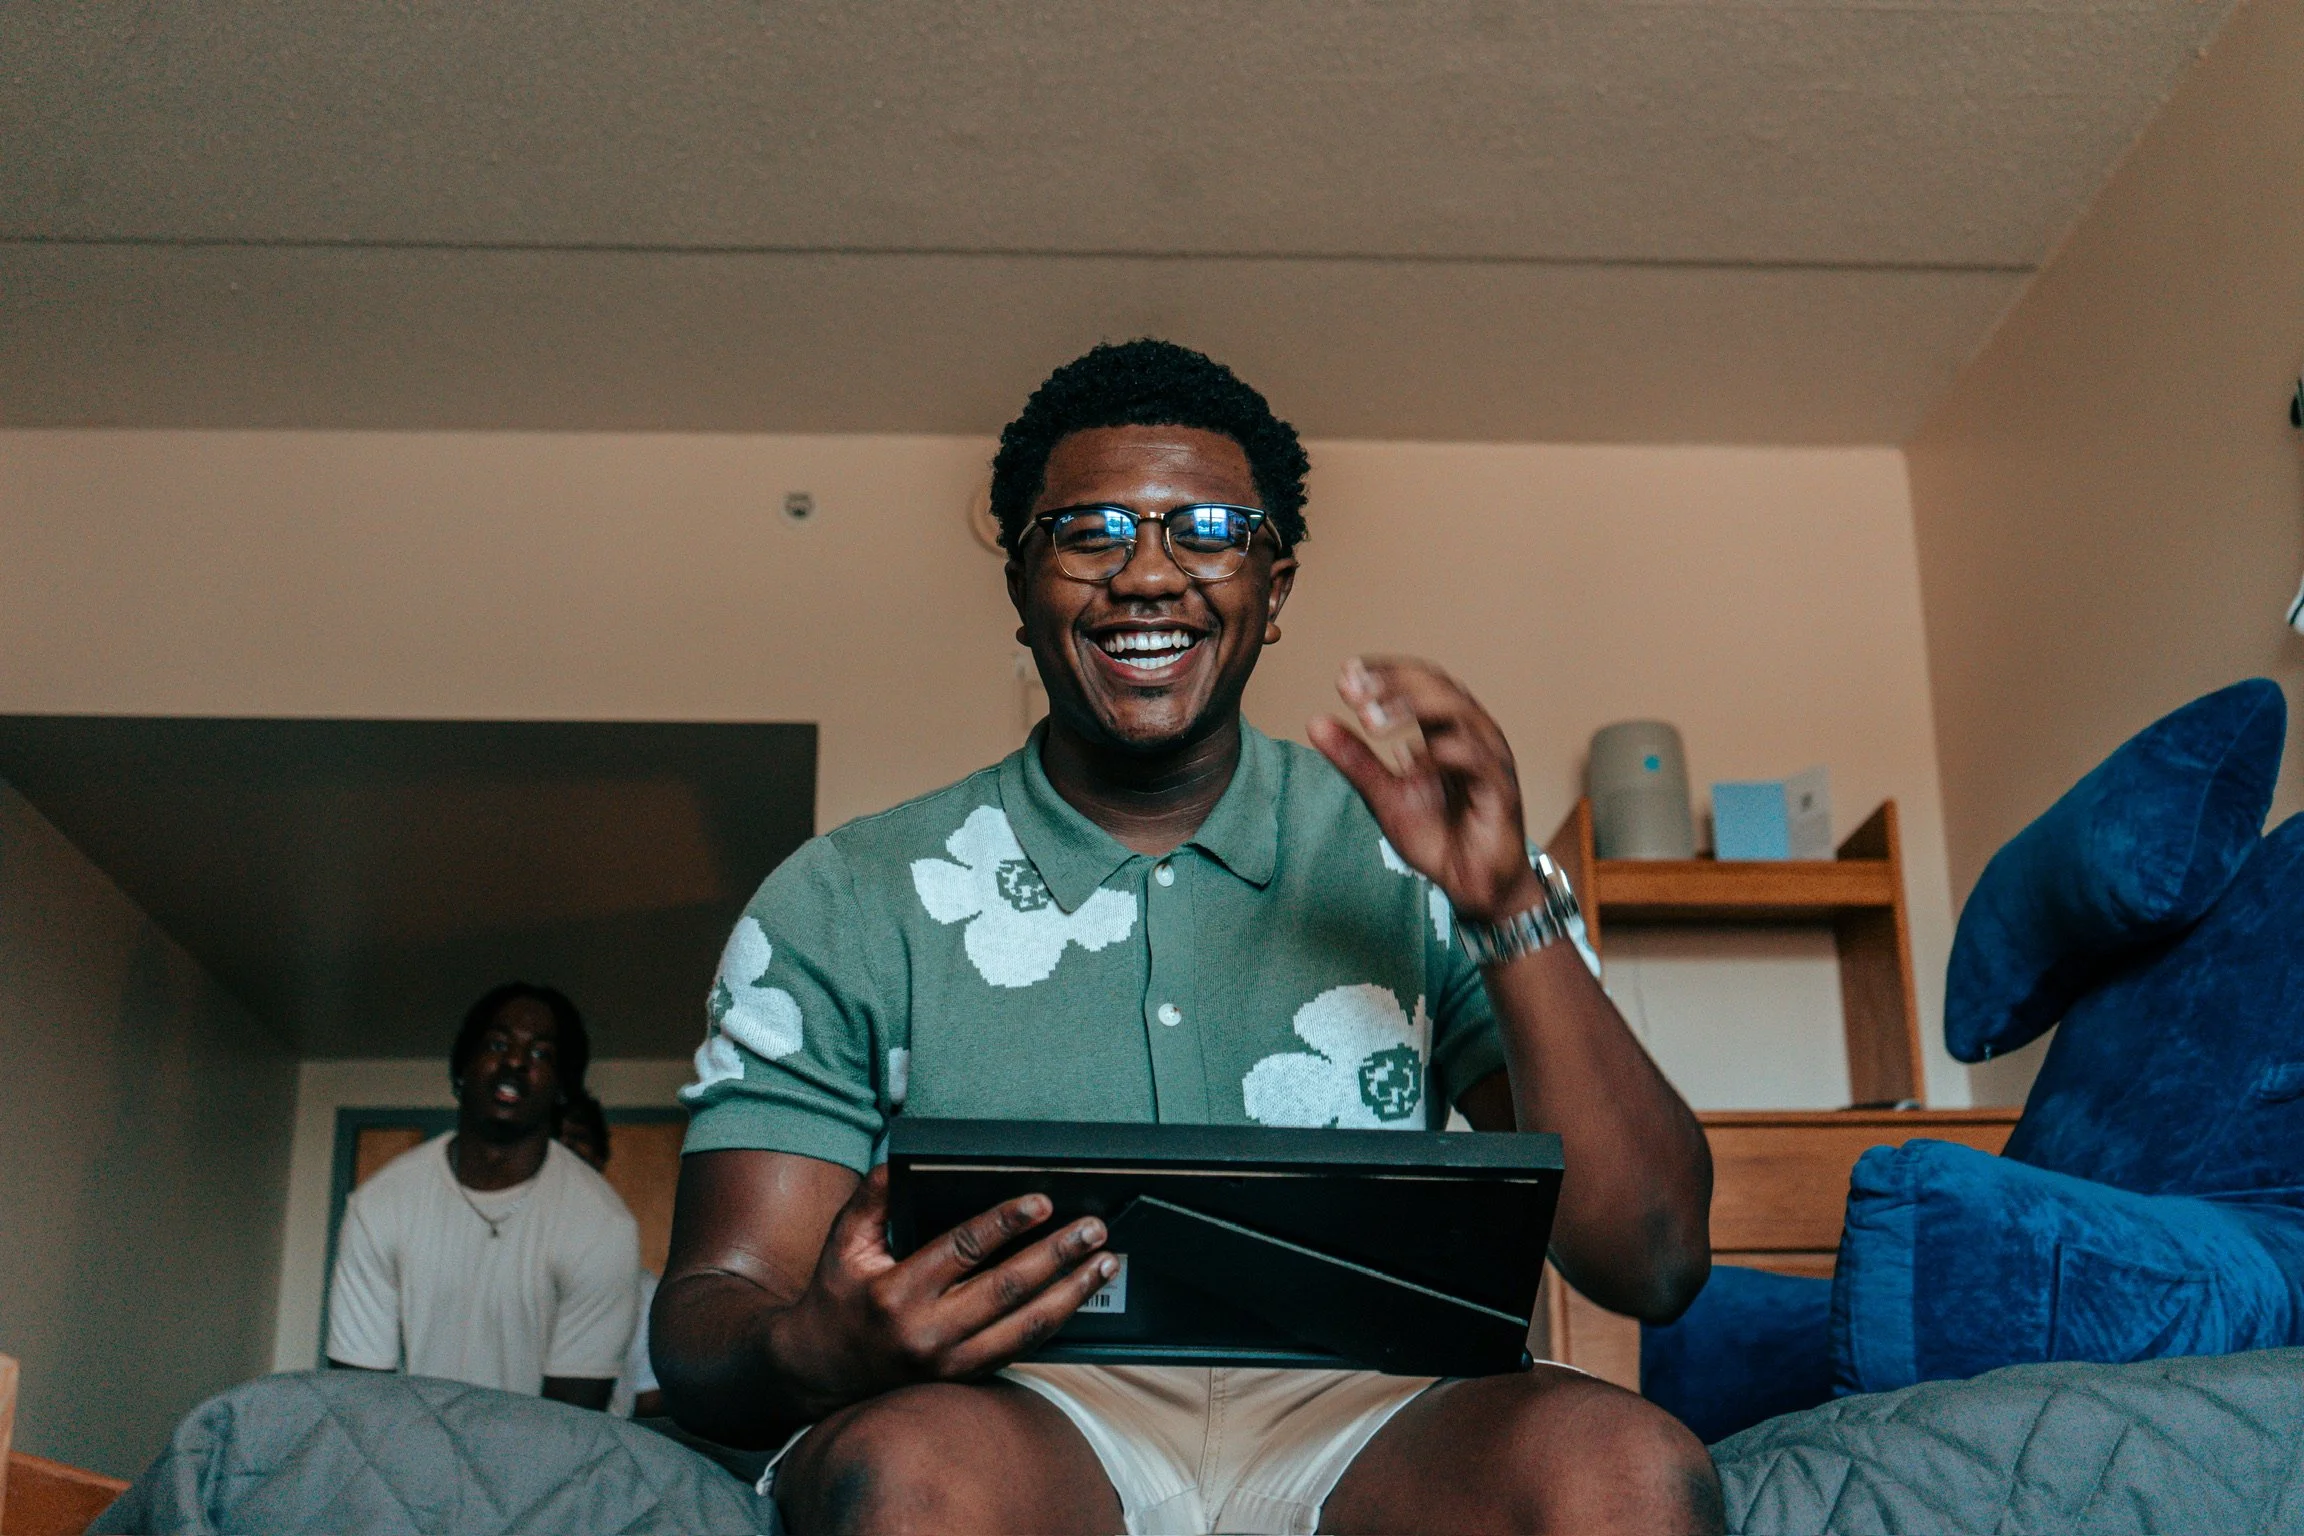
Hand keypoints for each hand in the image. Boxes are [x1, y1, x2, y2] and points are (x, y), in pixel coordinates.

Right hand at [767, 1165, 1115, 1415]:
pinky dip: (1054, 1321)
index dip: (1005, 1223)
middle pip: (1006, 1290)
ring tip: (1104, 1262)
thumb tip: (898, 1159)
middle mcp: (927, 1333)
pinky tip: (1077, 1295)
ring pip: (1024, 1327)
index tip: (1041, 1202)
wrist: (819, 1371)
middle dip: (1056, 1255)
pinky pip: (1019, 1349)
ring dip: (1070, 1293)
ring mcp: (949, 1364)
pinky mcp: (963, 1379)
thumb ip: (870, 1200)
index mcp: (896, 1292)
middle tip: (1093, 1229)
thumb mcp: (842, 1244)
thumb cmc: (836, 1298)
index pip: (963, 1250)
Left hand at [1308, 656, 1543, 924]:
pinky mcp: (1501, 789)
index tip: (1345, 674)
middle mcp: (1472, 733)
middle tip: (1354, 692)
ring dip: (1413, 708)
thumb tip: (1315, 722)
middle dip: (1394, 682)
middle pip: (1438, 685)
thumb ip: (1355, 760)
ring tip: (1372, 722)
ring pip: (1458, 711)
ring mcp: (1490, 758)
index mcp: (1446, 728)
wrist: (1472, 884)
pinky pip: (1475, 759)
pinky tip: (1409, 760)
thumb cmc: (1438, 834)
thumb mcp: (1384, 794)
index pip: (1417, 681)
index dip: (1383, 671)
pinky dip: (1440, 753)